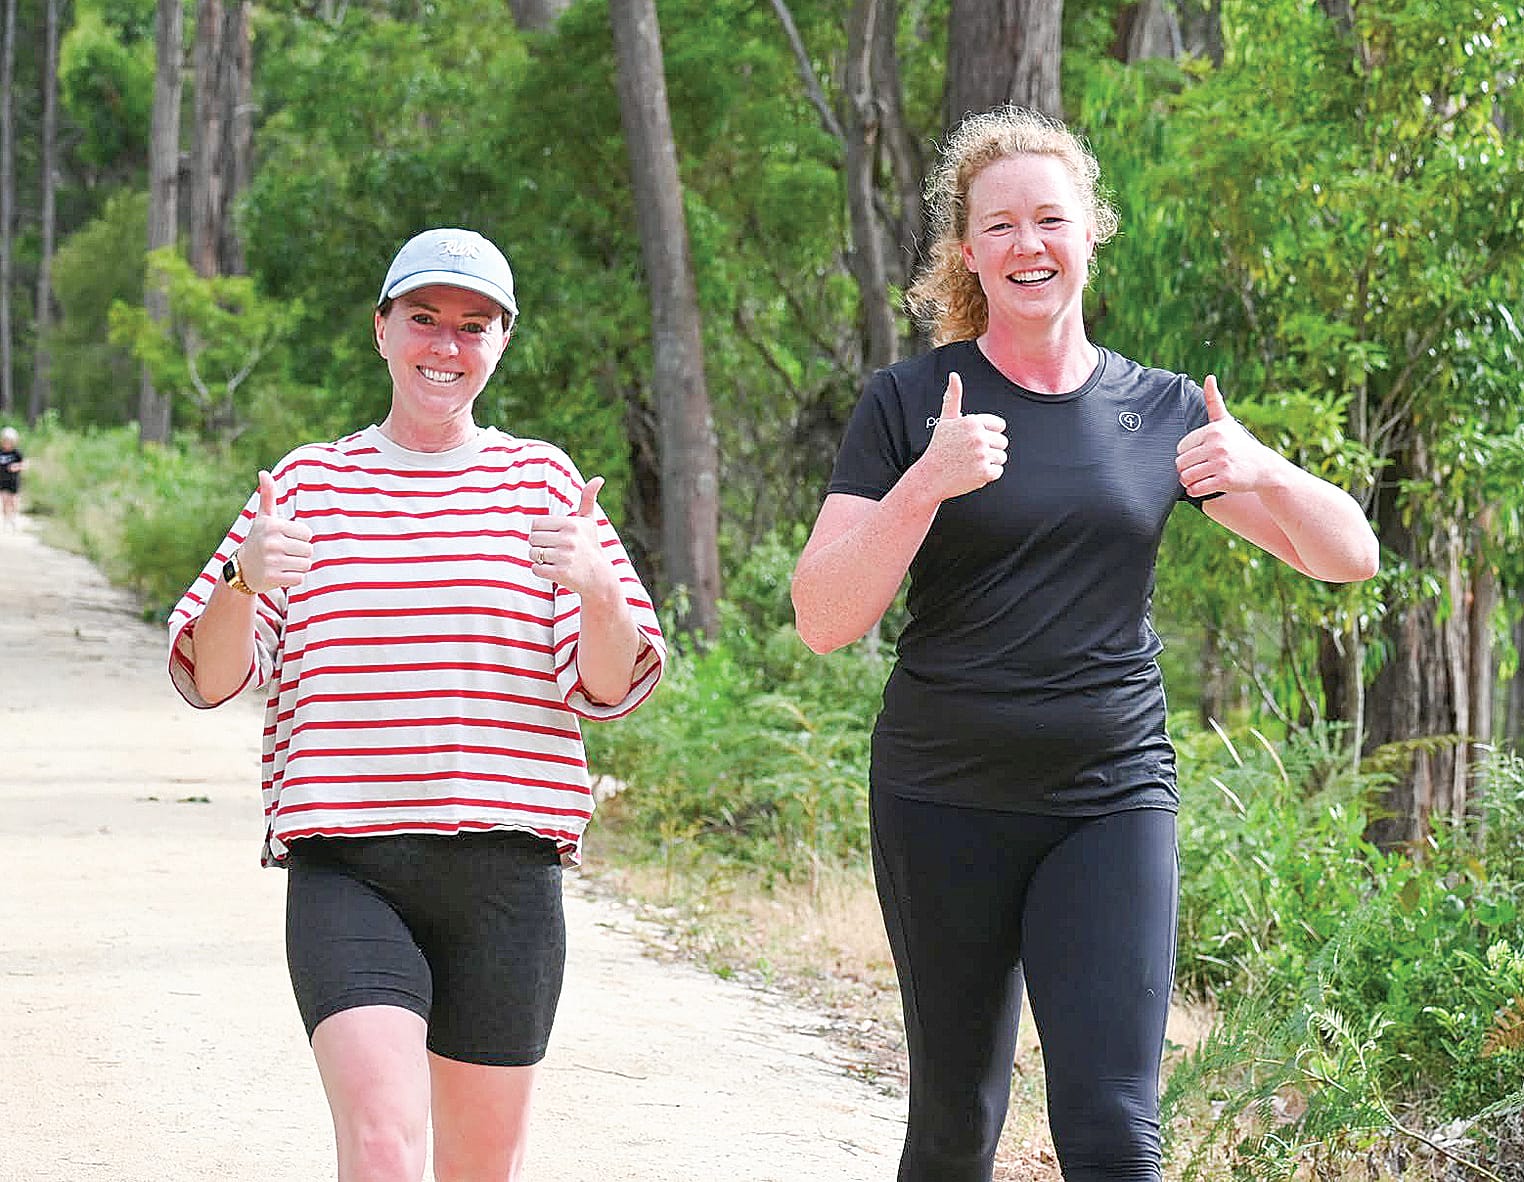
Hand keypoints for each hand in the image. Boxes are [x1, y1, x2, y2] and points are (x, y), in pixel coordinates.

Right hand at [236, 470, 313, 592]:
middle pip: (309, 550)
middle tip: (283, 553)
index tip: (286, 539)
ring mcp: (271, 561)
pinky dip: (293, 578)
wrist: (241, 569)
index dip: (300, 537)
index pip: (308, 534)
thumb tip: (263, 472)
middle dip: (300, 553)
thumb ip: (268, 495)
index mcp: (273, 525)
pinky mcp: (272, 578)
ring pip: (306, 565)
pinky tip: (279, 573)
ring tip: (282, 562)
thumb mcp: (263, 517)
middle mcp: (271, 542)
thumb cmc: (259, 538)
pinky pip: (299, 579)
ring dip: (297, 566)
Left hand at [529, 477, 619, 597]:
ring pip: (532, 554)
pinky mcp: (561, 573)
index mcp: (571, 524)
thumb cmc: (589, 546)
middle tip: (554, 551)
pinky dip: (541, 571)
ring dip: (539, 559)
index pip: (535, 524)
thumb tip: (599, 478)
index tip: (553, 537)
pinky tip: (554, 570)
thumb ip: (588, 498)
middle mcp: (569, 539)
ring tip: (554, 560)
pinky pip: (535, 569)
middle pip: (532, 539)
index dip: (541, 532)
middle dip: (539, 546)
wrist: (599, 577)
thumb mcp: (589, 522)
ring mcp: (565, 557)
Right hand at [916, 372, 1007, 501]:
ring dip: (989, 462)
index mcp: (972, 422)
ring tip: (970, 464)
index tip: (973, 441)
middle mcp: (978, 436)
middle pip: (1002, 442)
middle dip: (989, 449)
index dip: (988, 434)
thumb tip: (954, 375)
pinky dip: (987, 475)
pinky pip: (997, 471)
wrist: (930, 477)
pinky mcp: (984, 473)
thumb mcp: (946, 421)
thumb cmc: (939, 448)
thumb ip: (953, 398)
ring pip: (1001, 457)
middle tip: (970, 454)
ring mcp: (981, 455)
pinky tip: (971, 473)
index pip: (1000, 426)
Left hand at [1175, 375, 1280, 497]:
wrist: (1264, 467)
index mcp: (1213, 431)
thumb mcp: (1226, 422)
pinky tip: (1204, 487)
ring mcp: (1221, 463)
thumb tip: (1209, 377)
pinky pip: (1196, 488)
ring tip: (1200, 478)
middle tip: (1198, 470)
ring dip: (1189, 482)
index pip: (1181, 448)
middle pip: (1180, 463)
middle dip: (1186, 470)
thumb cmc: (1239, 444)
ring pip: (1186, 477)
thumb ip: (1214, 401)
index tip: (1200, 455)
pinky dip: (1196, 490)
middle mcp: (1217, 445)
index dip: (1187, 454)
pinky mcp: (1225, 479)